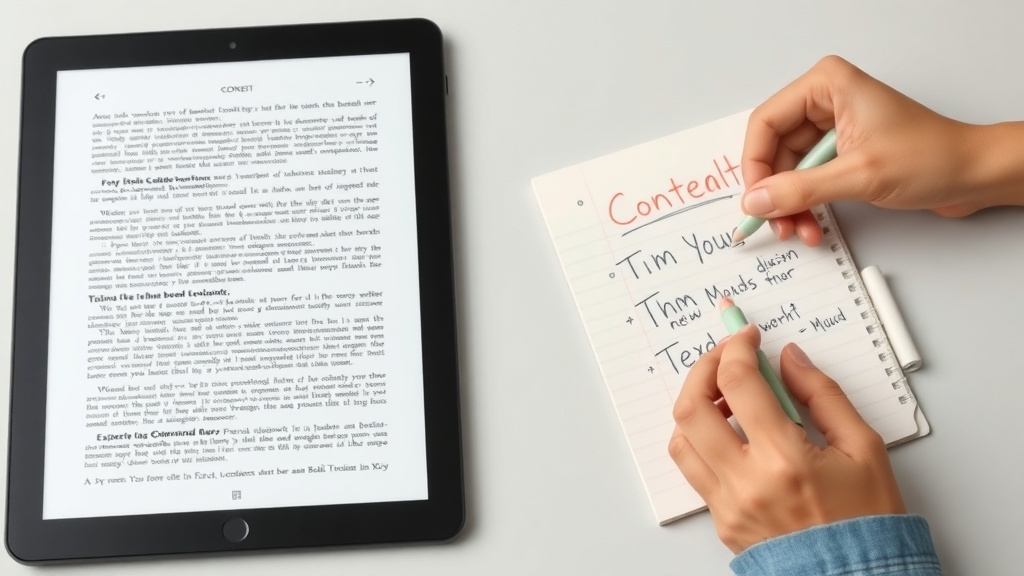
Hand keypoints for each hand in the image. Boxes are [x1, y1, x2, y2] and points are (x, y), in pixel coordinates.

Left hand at [667, 325, 905, 552]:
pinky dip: (700, 441)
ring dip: (695, 407)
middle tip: (724, 357)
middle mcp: (746, 482)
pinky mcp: (721, 521)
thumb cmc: (868, 519)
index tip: (746, 337)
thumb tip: (789, 359)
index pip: (738, 384)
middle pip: (692, 408)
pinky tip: (726, 432)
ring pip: (681, 440)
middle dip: (703, 369)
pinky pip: (693, 471)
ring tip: (724, 396)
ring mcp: (727, 505)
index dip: (737, 349)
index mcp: (786, 459)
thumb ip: (823, 396)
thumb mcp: (864, 448)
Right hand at [741, 55, 1013, 244]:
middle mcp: (826, 100)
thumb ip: (801, 189)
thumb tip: (755, 202)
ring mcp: (833, 126)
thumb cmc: (933, 157)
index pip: (766, 123)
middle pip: (774, 148)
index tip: (756, 201)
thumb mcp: (859, 175)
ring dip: (790, 203)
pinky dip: (806, 203)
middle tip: (777, 223)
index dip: (756, 165)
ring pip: (788, 169)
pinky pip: (807, 178)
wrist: (974, 174)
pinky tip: (812, 224)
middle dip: (774, 191)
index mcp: (827, 85)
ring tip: (800, 230)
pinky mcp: (841, 150)